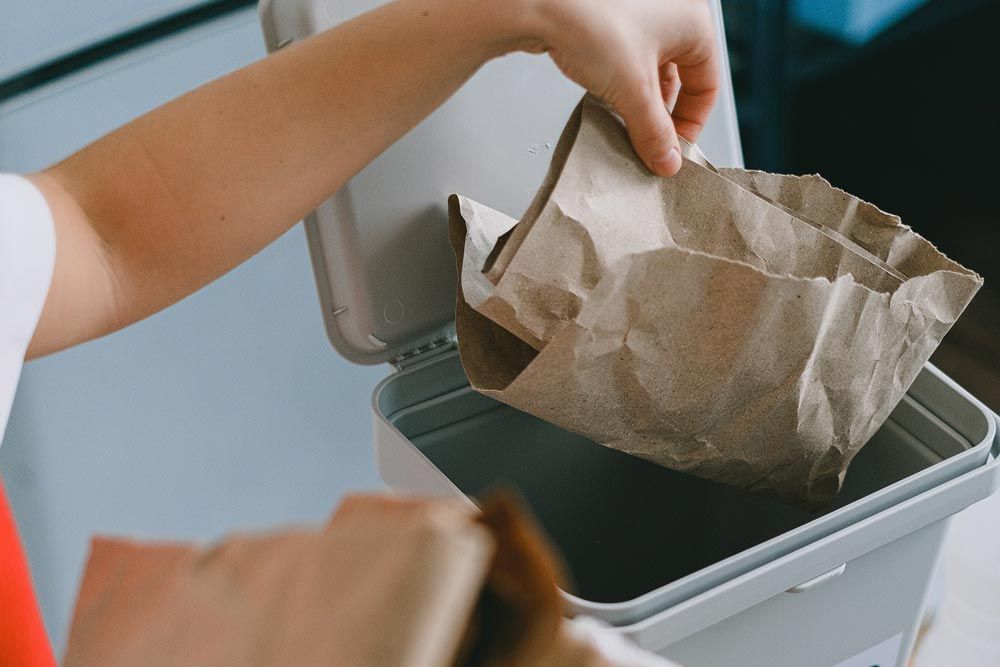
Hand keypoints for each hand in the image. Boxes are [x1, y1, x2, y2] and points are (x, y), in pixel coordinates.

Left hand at [513, 0, 718, 176]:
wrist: (539, 4)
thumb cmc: (593, 25)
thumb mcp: (633, 90)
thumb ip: (654, 132)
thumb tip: (666, 160)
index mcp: (693, 22)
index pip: (707, 85)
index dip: (691, 124)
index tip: (672, 151)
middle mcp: (671, 13)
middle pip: (680, 80)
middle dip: (662, 116)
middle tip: (647, 144)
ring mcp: (640, 16)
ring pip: (650, 73)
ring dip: (639, 104)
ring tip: (623, 127)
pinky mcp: (610, 23)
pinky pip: (626, 63)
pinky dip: (620, 87)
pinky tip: (605, 104)